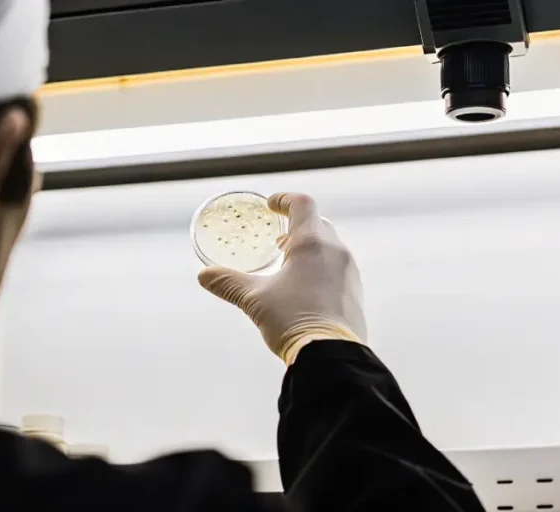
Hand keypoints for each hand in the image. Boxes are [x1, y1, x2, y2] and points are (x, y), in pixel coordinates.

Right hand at [198, 193, 366, 364]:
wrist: (331, 356)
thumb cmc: (293, 321)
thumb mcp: (254, 300)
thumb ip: (228, 283)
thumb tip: (204, 276)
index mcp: (311, 243)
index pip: (302, 204)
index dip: (284, 200)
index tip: (272, 205)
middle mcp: (335, 251)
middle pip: (317, 223)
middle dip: (296, 226)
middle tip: (279, 238)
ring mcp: (349, 271)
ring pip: (330, 246)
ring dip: (309, 248)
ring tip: (289, 264)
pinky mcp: (355, 292)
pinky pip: (338, 268)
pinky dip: (321, 267)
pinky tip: (305, 288)